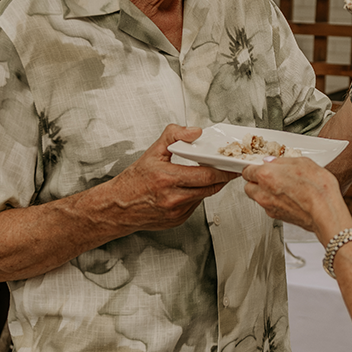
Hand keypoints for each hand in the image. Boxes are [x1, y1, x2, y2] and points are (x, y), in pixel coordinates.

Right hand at [107, 125, 237, 231]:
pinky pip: (195, 206)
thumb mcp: (152, 152)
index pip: (206, 175)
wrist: (118, 207)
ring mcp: (176, 211)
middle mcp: (173, 198)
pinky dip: (197, 195)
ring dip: (210, 186)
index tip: (232, 165)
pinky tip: (191, 187)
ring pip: (204, 196)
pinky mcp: (178, 220)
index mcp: (167, 179)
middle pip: (210, 188)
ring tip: (210, 175)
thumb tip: (195, 131)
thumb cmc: (134, 181)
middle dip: (222, 178)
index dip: (223, 170)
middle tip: (229, 169)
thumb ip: (174, 136)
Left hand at [241, 157, 348, 240]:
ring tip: (280, 187)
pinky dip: (274, 202)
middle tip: (269, 176)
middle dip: (256, 181)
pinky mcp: (276, 217)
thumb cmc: (318, 189)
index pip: (247, 170)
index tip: (261, 166)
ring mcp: (268, 206)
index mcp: (266, 175)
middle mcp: (263, 192)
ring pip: (257, 197)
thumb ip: (283, 161)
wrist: (326, 213)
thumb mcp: (303, 163)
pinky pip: (268, 207)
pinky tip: (288, 197)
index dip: (254, 167)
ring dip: (264, 192)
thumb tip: (274, 162)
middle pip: (248, 185)